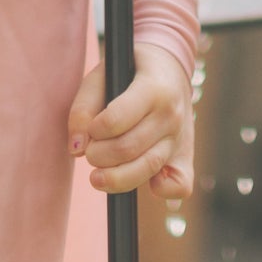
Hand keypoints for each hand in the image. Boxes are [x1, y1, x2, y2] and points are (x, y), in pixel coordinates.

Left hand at [66, 43, 194, 197]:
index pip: (118, 118)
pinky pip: (181, 184)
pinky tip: (147, 185)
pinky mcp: (185, 157)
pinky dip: (164, 191)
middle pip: (129, 147)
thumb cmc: (128, 72)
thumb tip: (76, 149)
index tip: (91, 129)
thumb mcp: (101, 75)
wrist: (169, 70)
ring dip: (117, 178)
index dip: (96, 129)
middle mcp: (171, 115)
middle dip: (99, 156)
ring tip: (98, 177)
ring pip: (148, 167)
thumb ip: (83, 107)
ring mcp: (180, 138)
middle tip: (90, 152)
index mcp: (153, 88)